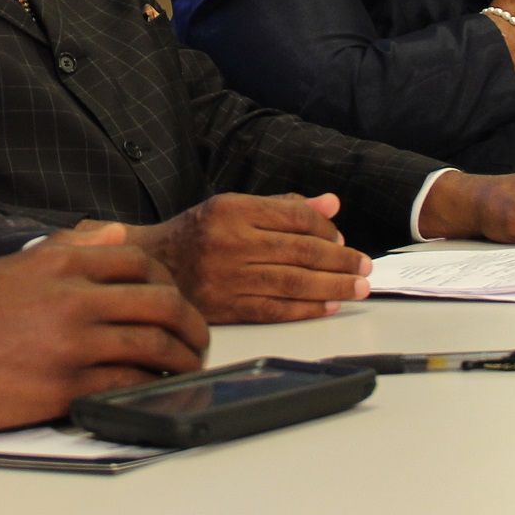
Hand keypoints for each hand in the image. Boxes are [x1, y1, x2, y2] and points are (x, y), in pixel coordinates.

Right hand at [0, 238, 204, 427]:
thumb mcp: (6, 266)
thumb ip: (63, 251)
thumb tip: (109, 234)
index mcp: (56, 262)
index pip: (139, 264)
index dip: (168, 285)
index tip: (173, 304)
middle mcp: (70, 298)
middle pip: (161, 304)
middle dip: (191, 325)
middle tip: (196, 341)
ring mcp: (69, 344)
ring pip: (154, 347)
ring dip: (180, 361)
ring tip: (185, 370)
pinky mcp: (60, 388)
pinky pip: (127, 387)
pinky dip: (149, 390)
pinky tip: (152, 395)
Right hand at [116, 192, 371, 324]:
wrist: (150, 266)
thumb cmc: (195, 234)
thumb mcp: (232, 207)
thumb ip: (282, 206)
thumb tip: (330, 206)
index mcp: (232, 209)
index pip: (295, 218)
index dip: (327, 230)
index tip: (343, 239)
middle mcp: (230, 241)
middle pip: (301, 251)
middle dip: (340, 260)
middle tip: (364, 265)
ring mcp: (227, 277)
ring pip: (294, 282)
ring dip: (333, 285)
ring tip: (357, 287)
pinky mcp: (225, 307)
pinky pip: (275, 309)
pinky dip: (306, 308)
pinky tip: (327, 305)